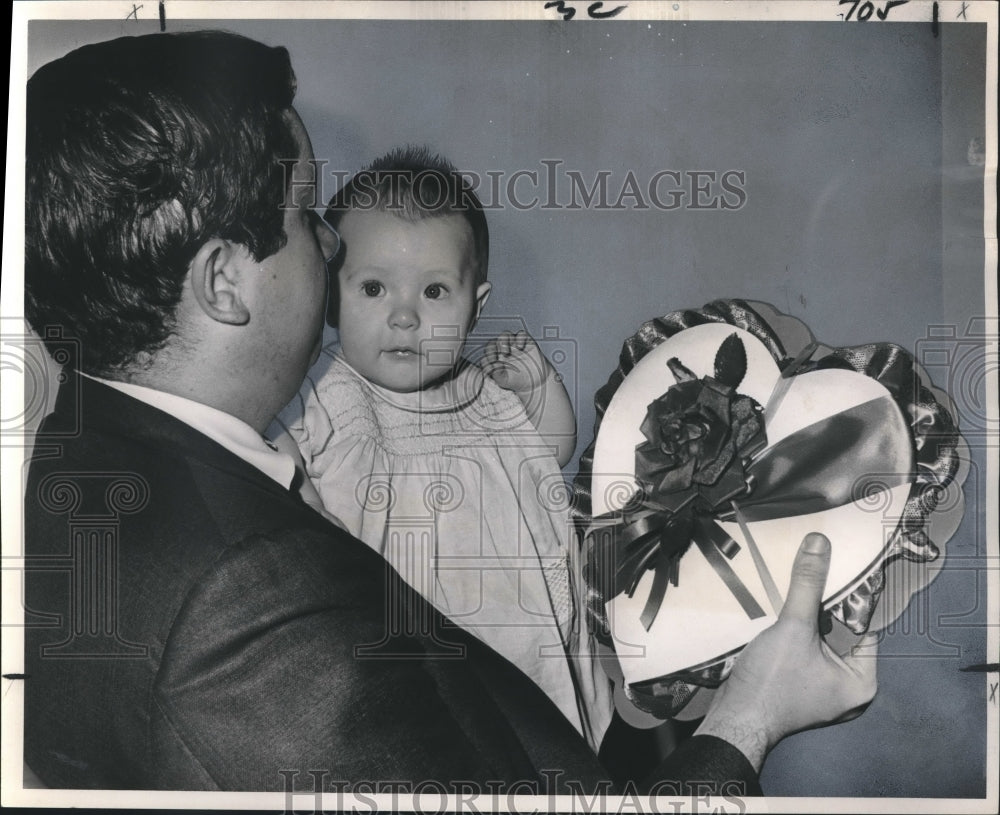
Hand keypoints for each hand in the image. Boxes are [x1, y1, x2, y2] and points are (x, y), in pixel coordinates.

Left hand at [480, 330, 552, 396]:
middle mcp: (505, 350)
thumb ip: (495, 373)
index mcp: (497, 357)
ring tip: (508, 351)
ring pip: (506, 335)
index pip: (489, 349)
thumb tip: (491, 365)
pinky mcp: (526, 343)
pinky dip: (519, 338)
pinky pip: (522, 334)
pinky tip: (520, 348)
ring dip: (504, 340)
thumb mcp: (503, 381)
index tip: (492, 359)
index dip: (489, 351)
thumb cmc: (517, 381)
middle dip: (496, 345)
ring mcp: (515, 346)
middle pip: (496, 340)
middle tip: (502, 355)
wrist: (535, 382)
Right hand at [695, 533, 878, 770]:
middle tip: (816, 567)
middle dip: (824, 603)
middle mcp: (847, 687)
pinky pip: (803, 649)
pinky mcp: (798, 685)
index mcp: (862, 680)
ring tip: (798, 582)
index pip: (864, 626)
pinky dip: (794, 630)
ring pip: (819, 639)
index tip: (840, 563)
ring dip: (806, 615)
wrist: (733, 719)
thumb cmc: (772, 683)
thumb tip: (820, 542)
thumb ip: (808, 584)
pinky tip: (781, 607)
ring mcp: (821, 688)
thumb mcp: (793, 627)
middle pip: (840, 631)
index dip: (850, 595)